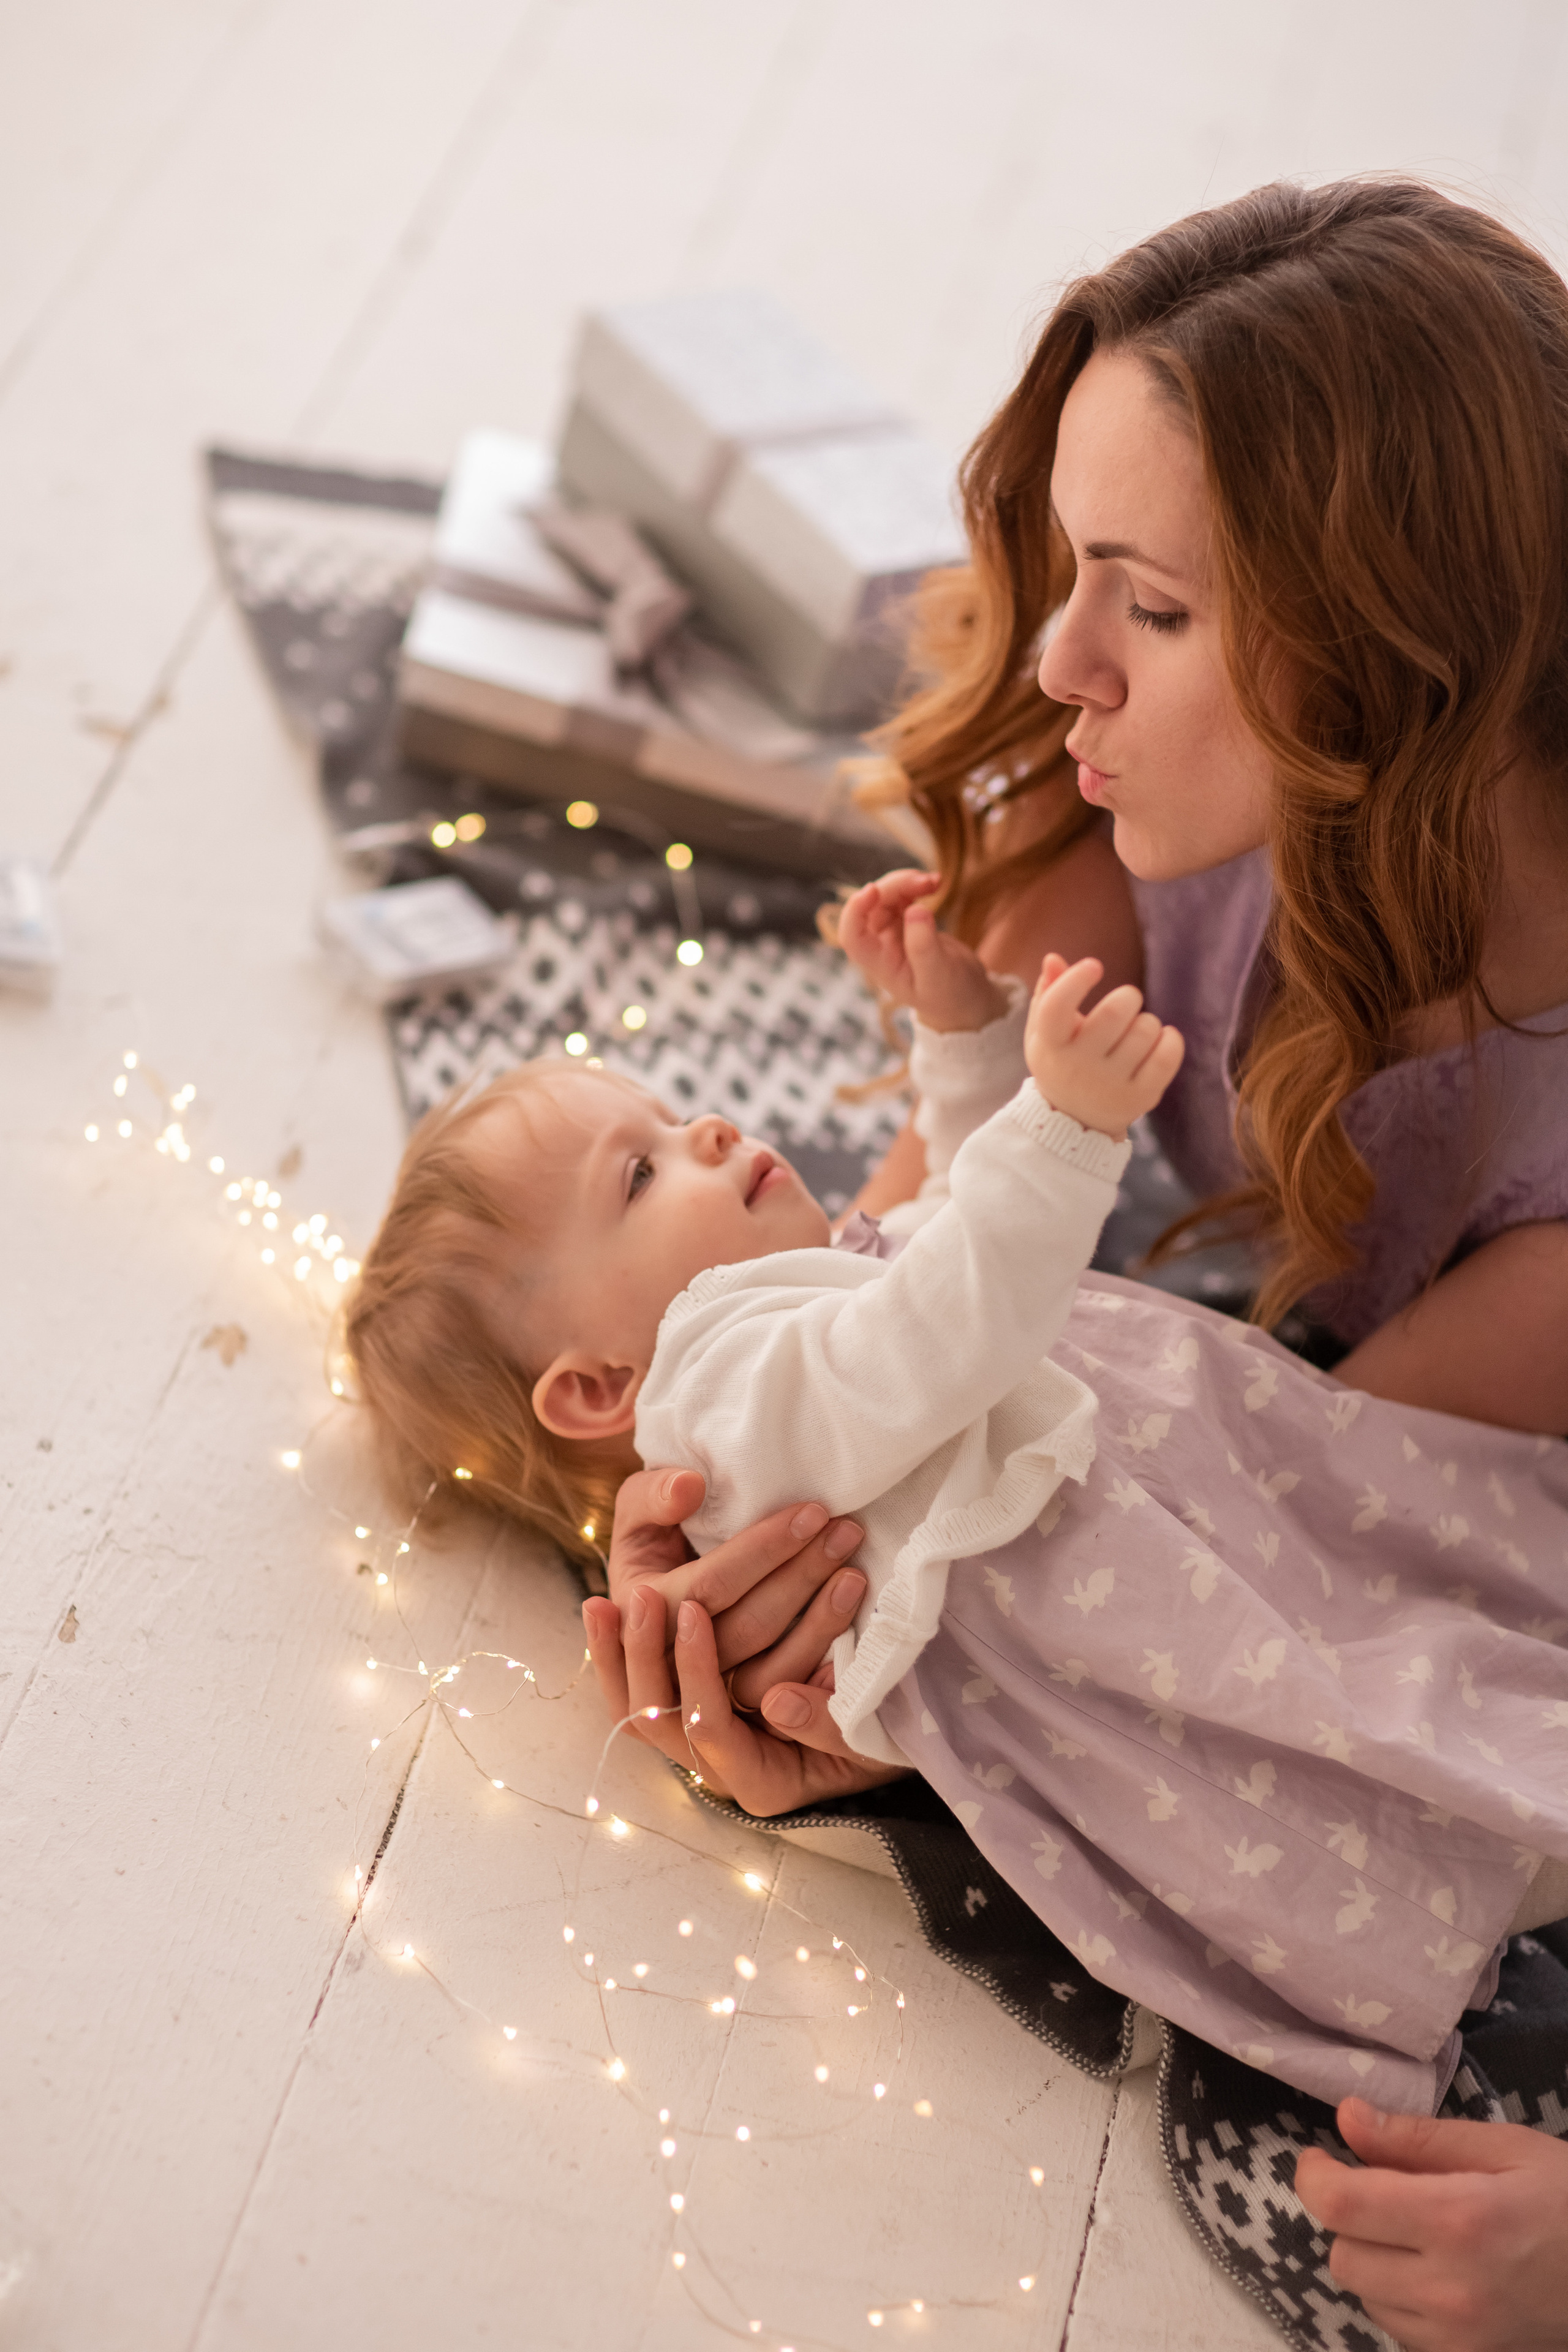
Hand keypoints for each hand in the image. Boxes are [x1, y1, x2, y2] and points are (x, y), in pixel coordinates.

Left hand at [583, 1591, 909, 1814]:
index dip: (698, 1670)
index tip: (694, 1611)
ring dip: (619, 1654)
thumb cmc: (879, 1733)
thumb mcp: (869, 1738)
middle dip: (646, 1654)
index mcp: (759, 1780)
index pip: (710, 1729)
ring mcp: (697, 1739)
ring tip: (600, 1601)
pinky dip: (618, 1653)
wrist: (880, 1730)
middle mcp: (717, 1766)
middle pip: (658, 1720)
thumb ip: (828, 1726)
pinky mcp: (687, 1708)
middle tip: (641, 1593)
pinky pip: (639, 1690)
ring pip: (638, 1707)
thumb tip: (777, 1701)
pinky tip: (601, 1609)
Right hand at [607, 1466, 865, 1681]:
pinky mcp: (737, 1710)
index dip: (763, 1549)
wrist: (654, 1593)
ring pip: (768, 1674)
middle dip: (801, 1578)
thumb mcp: (638, 1509)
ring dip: (817, 1626)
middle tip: (847, 1532)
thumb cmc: (652, 1539)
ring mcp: (705, 1691)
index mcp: (644, 1609)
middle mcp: (672, 1661)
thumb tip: (691, 1486)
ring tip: (855, 1576)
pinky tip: (853, 1641)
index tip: (813, 1513)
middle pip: (747, 1627)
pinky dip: (818, 1680)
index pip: (710, 1584)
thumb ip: (654, 1495)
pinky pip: (782, 1703)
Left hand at [839, 868, 1008, 1032]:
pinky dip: (916, 885)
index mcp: (880, 964)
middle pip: (872, 907)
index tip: (873, 889)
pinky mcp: (907, 922)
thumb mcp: (939, 975)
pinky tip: (936, 883)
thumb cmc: (950, 994)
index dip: (855, 910)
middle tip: (928, 882)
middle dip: (895, 887)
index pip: (852, 936)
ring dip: (907, 882)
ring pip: (886, 896)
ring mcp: (892, 932)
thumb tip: (915, 910)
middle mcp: (880, 945)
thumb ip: (924, 946)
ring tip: (936, 881)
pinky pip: (902, 895)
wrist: (965, 997)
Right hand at [1025, 952, 1183, 1137]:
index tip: (1095, 966)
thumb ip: (1048, 994)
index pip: (1056, 1007)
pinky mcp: (1140, 1098)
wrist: (1075, 1121)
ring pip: (1146, 1028)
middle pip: (1115, 1012)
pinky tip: (1161, 1039)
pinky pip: (1168, 1055)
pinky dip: (1171, 1039)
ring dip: (1146, 1022)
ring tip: (1134, 1034)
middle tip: (1126, 1002)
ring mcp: (1110, 1085)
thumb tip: (1054, 958)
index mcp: (1051, 1044)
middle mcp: (1078, 1067)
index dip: (1075, 980)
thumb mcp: (1044, 1032)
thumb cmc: (1062, 1061)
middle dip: (1128, 997)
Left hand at [1296, 2097, 1567, 2349]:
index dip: (1314, 2175)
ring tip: (1410, 2228)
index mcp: (1458, 2220)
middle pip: (1342, 2252)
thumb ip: (1419, 2137)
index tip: (1323, 2155)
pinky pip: (1394, 2324)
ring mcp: (1457, 2336)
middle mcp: (1449, 2288)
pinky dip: (1394, 2293)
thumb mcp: (1504, 2147)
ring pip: (1362, 2292)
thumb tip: (1347, 2118)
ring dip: (1369, 2255)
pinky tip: (1428, 2268)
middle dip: (1347, 2213)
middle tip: (1378, 2187)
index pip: (1341, 2205)